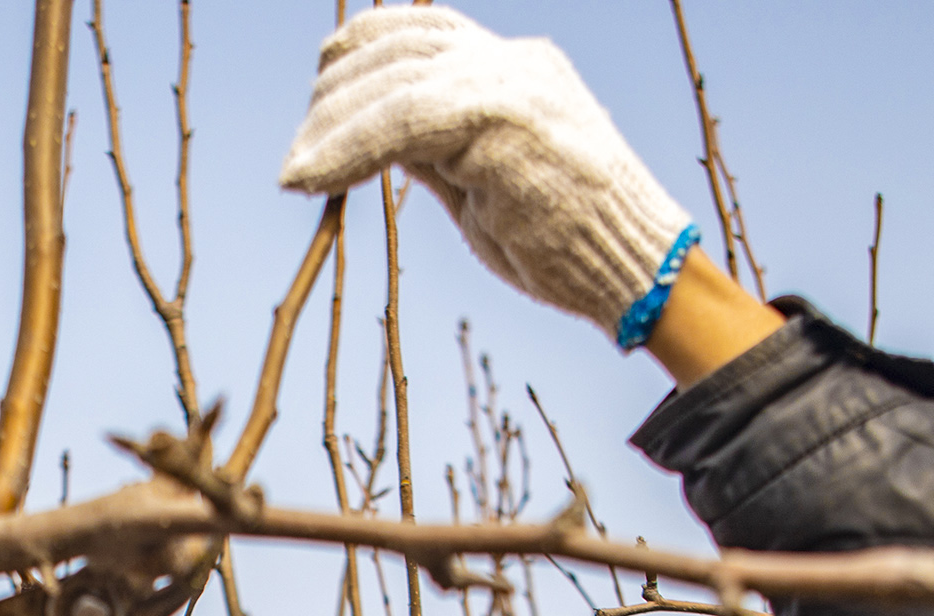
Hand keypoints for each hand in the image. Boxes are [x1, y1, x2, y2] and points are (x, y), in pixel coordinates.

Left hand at [279, 6, 695, 341]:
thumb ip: (436, 148)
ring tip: (298, 171)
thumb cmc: (566, 242)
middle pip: (402, 47)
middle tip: (299, 150)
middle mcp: (514, 61)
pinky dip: (348, 150)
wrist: (636, 269)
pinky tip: (311, 180)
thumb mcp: (485, 183)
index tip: (321, 76)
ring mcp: (512, 84)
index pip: (425, 28)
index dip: (364, 43)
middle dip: (337, 94)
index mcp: (517, 67)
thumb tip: (376, 137)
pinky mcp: (503, 120)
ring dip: (332, 128)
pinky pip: (403, 121)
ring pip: (396, 83)